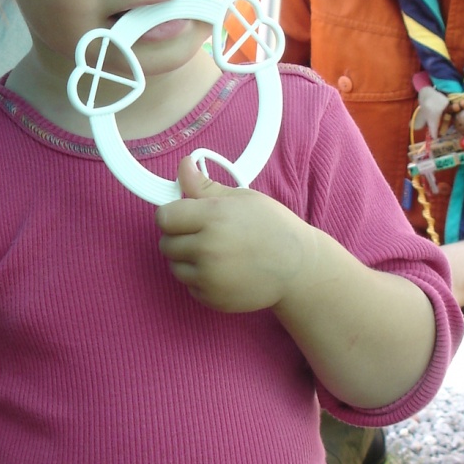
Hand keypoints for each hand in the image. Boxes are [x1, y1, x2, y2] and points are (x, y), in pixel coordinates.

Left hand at [154, 157, 306, 312]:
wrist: (299, 269)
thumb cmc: (273, 227)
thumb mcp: (242, 198)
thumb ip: (204, 186)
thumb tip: (182, 165)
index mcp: (213, 217)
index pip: (164, 217)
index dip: (172, 215)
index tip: (183, 216)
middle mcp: (207, 248)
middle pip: (166, 243)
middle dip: (179, 237)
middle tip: (203, 235)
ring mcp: (209, 277)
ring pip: (175, 267)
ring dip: (187, 260)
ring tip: (215, 253)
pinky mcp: (212, 298)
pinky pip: (190, 286)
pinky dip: (200, 280)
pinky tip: (223, 271)